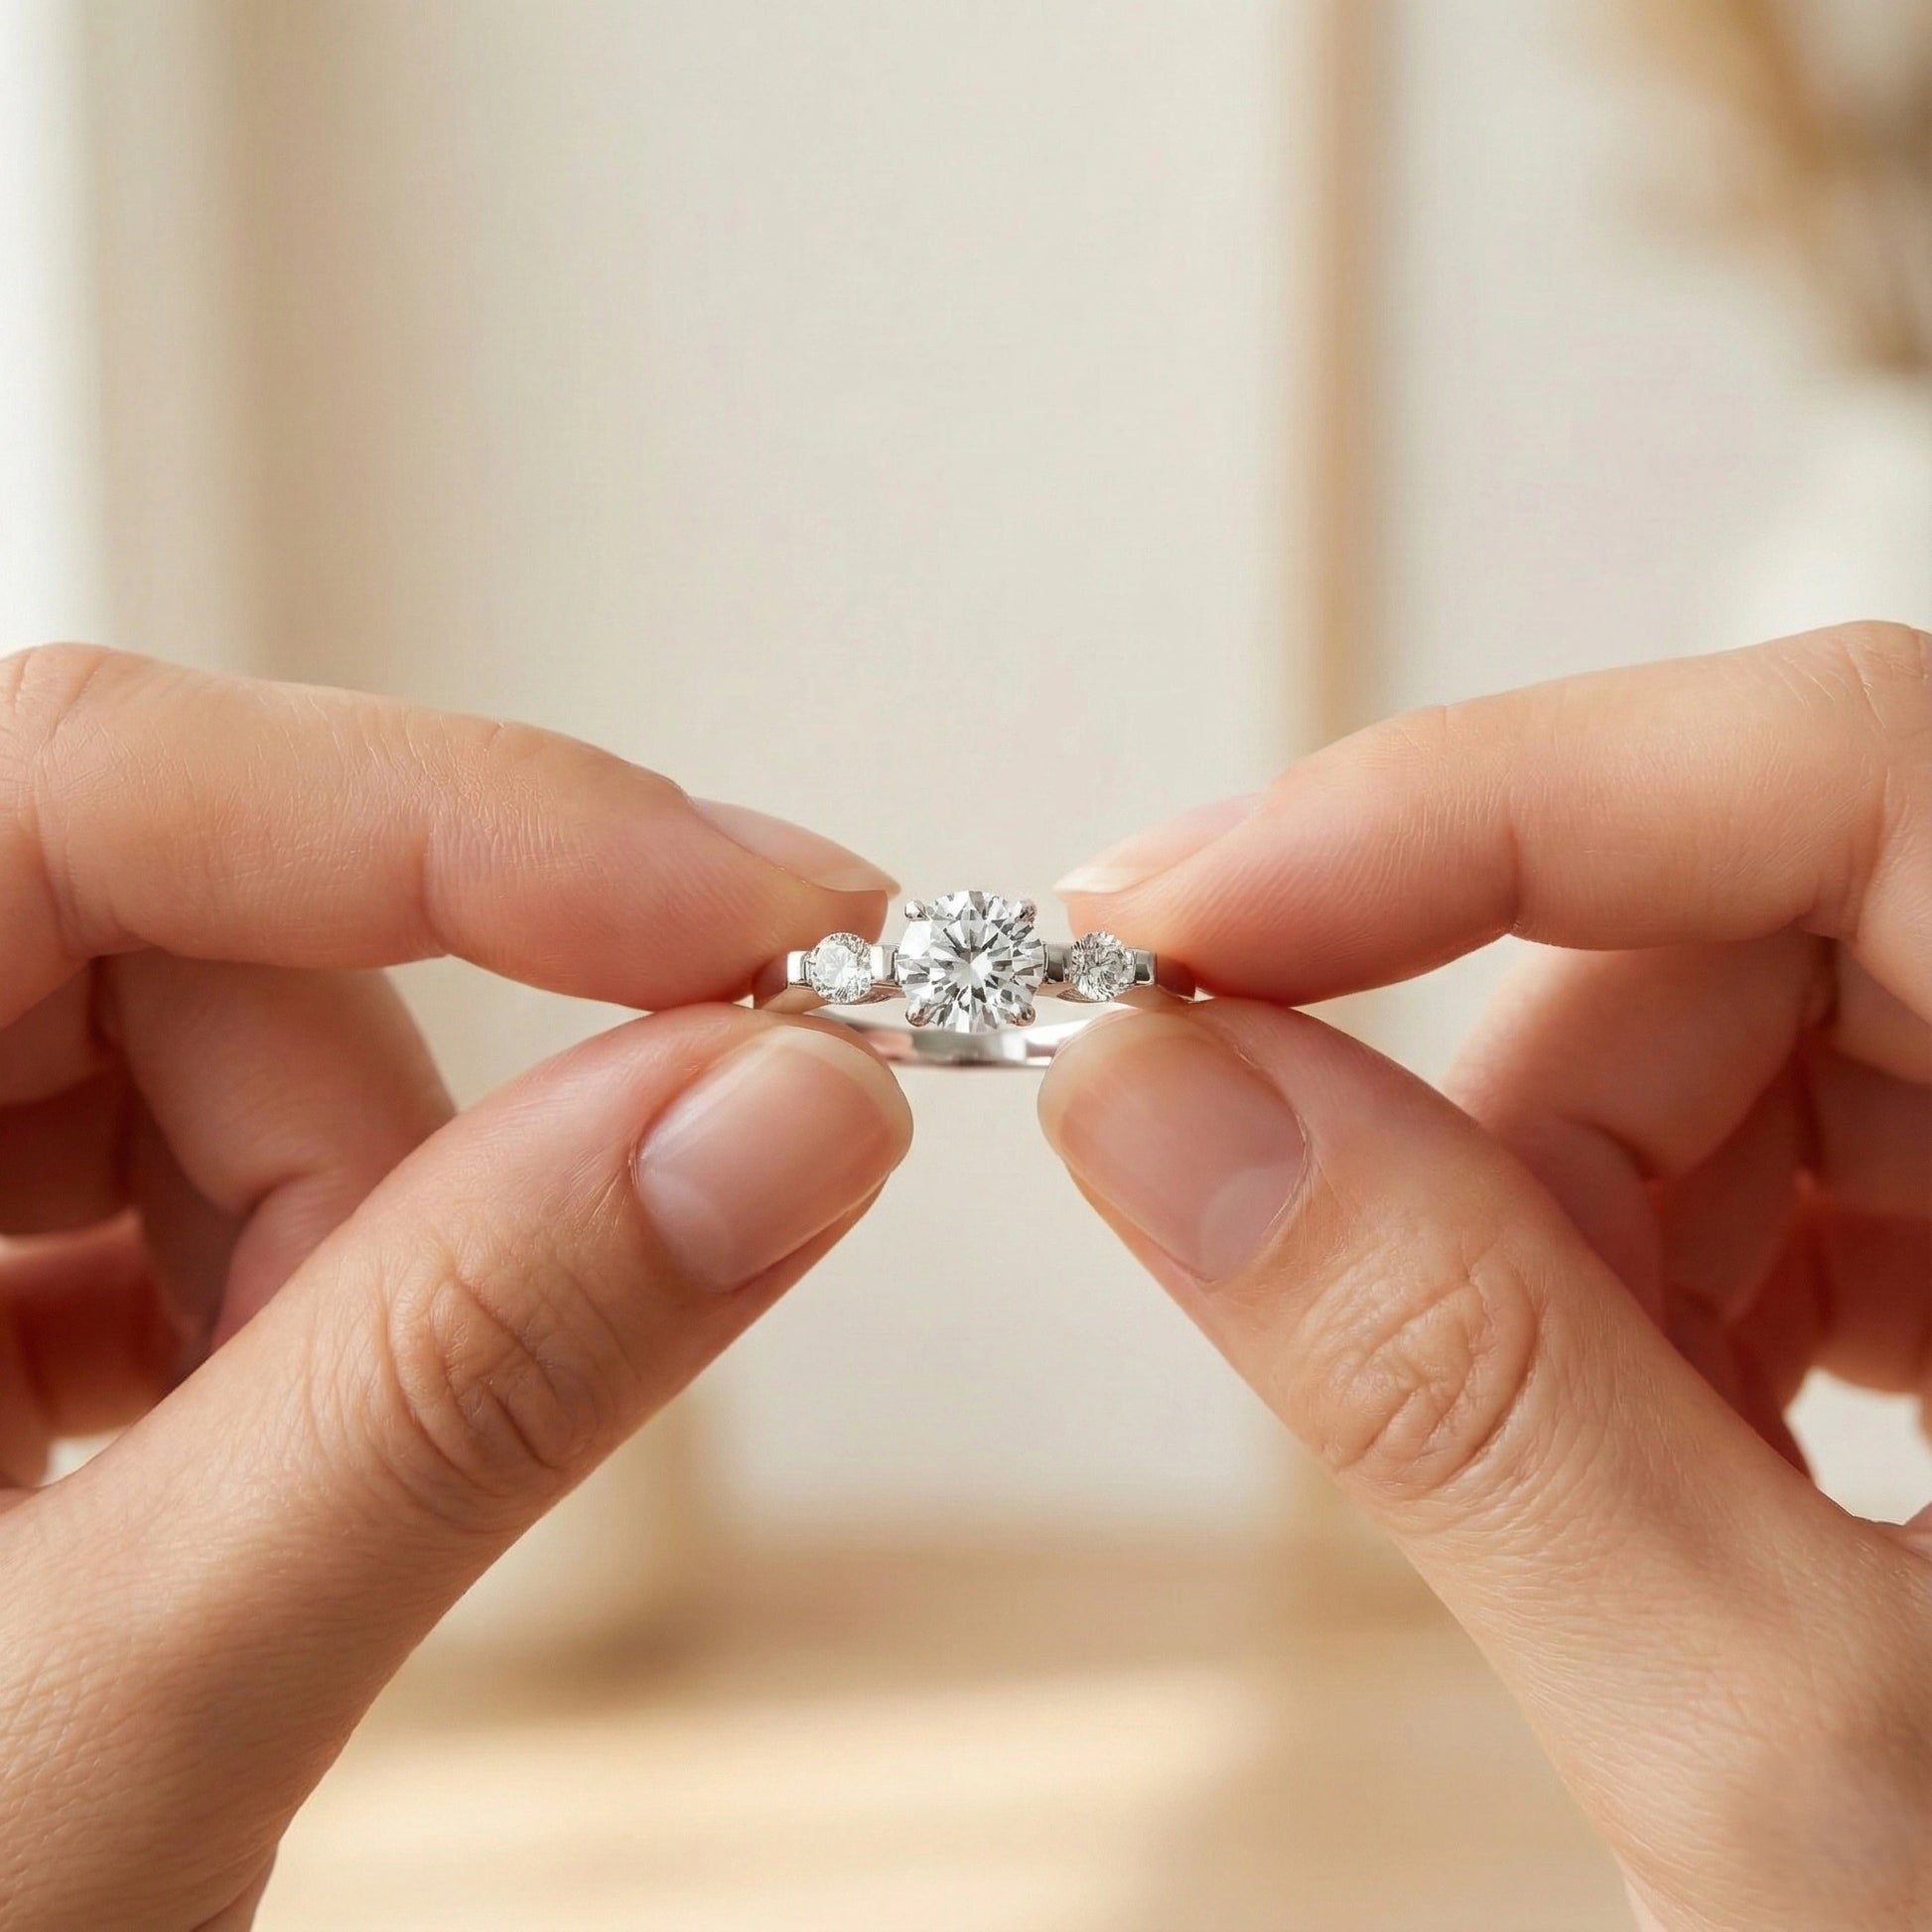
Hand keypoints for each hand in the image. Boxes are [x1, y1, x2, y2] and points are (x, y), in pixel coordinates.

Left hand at [0, 647, 910, 1931]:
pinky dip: (281, 1304)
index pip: (94, 780)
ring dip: (339, 1263)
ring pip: (212, 1056)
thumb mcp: (95, 1736)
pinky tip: (218, 1474)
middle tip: (468, 1388)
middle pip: (180, 937)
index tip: (769, 927)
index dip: (469, 822)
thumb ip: (455, 1393)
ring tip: (266, 1519)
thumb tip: (784, 1119)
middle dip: (387, 1162)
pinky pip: (176, 1167)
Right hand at [1039, 623, 1931, 1930]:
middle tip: (1320, 1272)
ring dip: (1569, 1213)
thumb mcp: (1795, 1763)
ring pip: (1750, 1025)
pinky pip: (1803, 1143)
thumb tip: (1154, 1109)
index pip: (1851, 762)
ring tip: (1556, 1460)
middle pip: (1762, 904)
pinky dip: (1659, 1274)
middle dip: (1501, 1094)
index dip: (1474, 803)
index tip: (1174, 924)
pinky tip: (1660, 1451)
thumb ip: (1457, 1395)